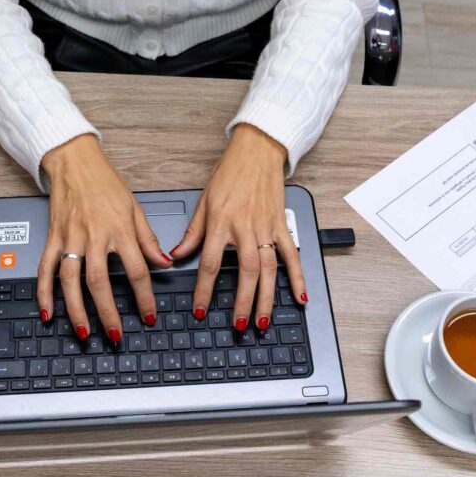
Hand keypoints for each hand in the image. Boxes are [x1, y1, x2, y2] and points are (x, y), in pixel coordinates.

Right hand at [38, 134, 171, 341]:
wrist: (75, 162)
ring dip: (76, 310)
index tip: (148, 315)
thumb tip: (164, 263)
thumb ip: (148, 240)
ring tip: (83, 332)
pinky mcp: (53, 238)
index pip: (136, 270)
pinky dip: (43, 292)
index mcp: (119, 229)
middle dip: (108, 313)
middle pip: (100, 282)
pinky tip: (47, 312)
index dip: (144, 297)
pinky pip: (45, 269)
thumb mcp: (135, 208)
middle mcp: (94, 235)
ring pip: (70, 280)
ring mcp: (70, 238)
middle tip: (115, 335)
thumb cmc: (106, 184)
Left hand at [170, 124, 306, 332]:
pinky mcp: (282, 225)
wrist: (257, 151)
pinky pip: (291, 254)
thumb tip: (176, 255)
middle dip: (242, 302)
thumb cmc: (229, 173)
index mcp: (221, 222)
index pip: (211, 263)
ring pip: (269, 268)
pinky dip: (297, 277)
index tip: (200, 309)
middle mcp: (245, 228)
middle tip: (239, 325)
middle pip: (245, 272)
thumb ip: (193, 233)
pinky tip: (300, 297)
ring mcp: (267, 228)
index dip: (205, 290)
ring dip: (267, 297)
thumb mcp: (204, 201)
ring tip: (263, 321)